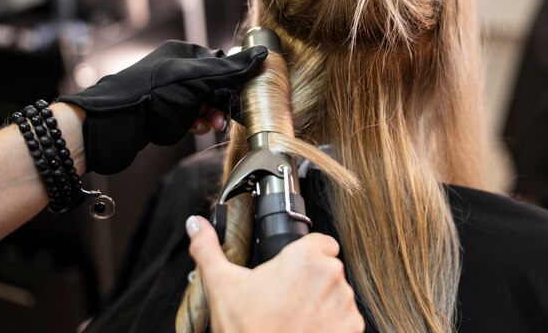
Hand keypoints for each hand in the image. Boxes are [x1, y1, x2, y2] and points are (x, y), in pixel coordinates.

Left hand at [58, 41, 266, 173]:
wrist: (118, 122)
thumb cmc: (151, 91)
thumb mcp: (197, 77)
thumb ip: (231, 69)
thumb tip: (263, 54)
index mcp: (186, 54)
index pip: (222, 65)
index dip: (234, 81)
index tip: (245, 96)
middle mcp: (180, 72)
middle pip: (216, 87)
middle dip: (222, 103)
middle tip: (226, 117)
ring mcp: (175, 95)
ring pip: (207, 105)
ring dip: (213, 116)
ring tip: (211, 125)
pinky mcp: (170, 115)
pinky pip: (195, 119)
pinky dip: (199, 124)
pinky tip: (195, 127)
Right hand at [185, 215, 364, 332]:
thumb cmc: (247, 330)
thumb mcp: (222, 286)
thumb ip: (208, 249)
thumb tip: (195, 225)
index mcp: (304, 257)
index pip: (322, 242)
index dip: (307, 254)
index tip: (293, 269)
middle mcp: (331, 275)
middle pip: (328, 267)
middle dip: (312, 279)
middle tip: (287, 297)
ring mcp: (345, 303)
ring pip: (339, 292)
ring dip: (323, 301)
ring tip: (296, 316)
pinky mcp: (352, 327)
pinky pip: (347, 318)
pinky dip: (334, 323)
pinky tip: (309, 330)